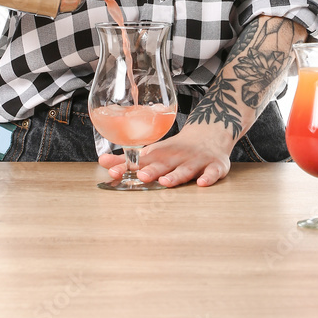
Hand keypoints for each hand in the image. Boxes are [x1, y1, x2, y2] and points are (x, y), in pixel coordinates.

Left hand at [97, 123, 233, 187]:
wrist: (211, 133)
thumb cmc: (177, 149)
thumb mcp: (155, 152)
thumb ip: (130, 160)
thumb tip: (102, 162)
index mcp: (161, 152)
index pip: (141, 159)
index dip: (127, 166)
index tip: (112, 171)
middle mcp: (177, 155)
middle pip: (163, 163)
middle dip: (152, 170)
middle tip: (140, 176)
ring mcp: (197, 160)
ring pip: (186, 168)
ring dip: (175, 174)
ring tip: (165, 181)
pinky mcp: (215, 166)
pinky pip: (213, 172)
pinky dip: (209, 177)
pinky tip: (202, 183)